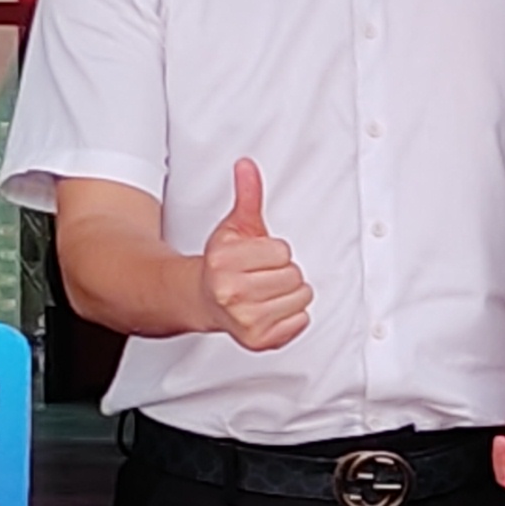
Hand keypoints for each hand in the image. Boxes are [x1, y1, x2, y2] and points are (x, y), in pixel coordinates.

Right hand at [201, 160, 311, 351]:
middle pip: (293, 275)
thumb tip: (246, 165)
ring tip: (266, 292)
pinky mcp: (258, 340)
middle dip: (283, 273)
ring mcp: (244, 319)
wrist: (204, 299)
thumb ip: (246, 196)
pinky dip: (292, 317)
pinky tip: (270, 310)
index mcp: (223, 262)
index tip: (257, 258)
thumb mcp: (235, 227)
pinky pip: (301, 322)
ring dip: (290, 294)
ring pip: (301, 298)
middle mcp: (231, 293)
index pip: (282, 251)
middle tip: (262, 276)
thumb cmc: (224, 263)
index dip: (274, 251)